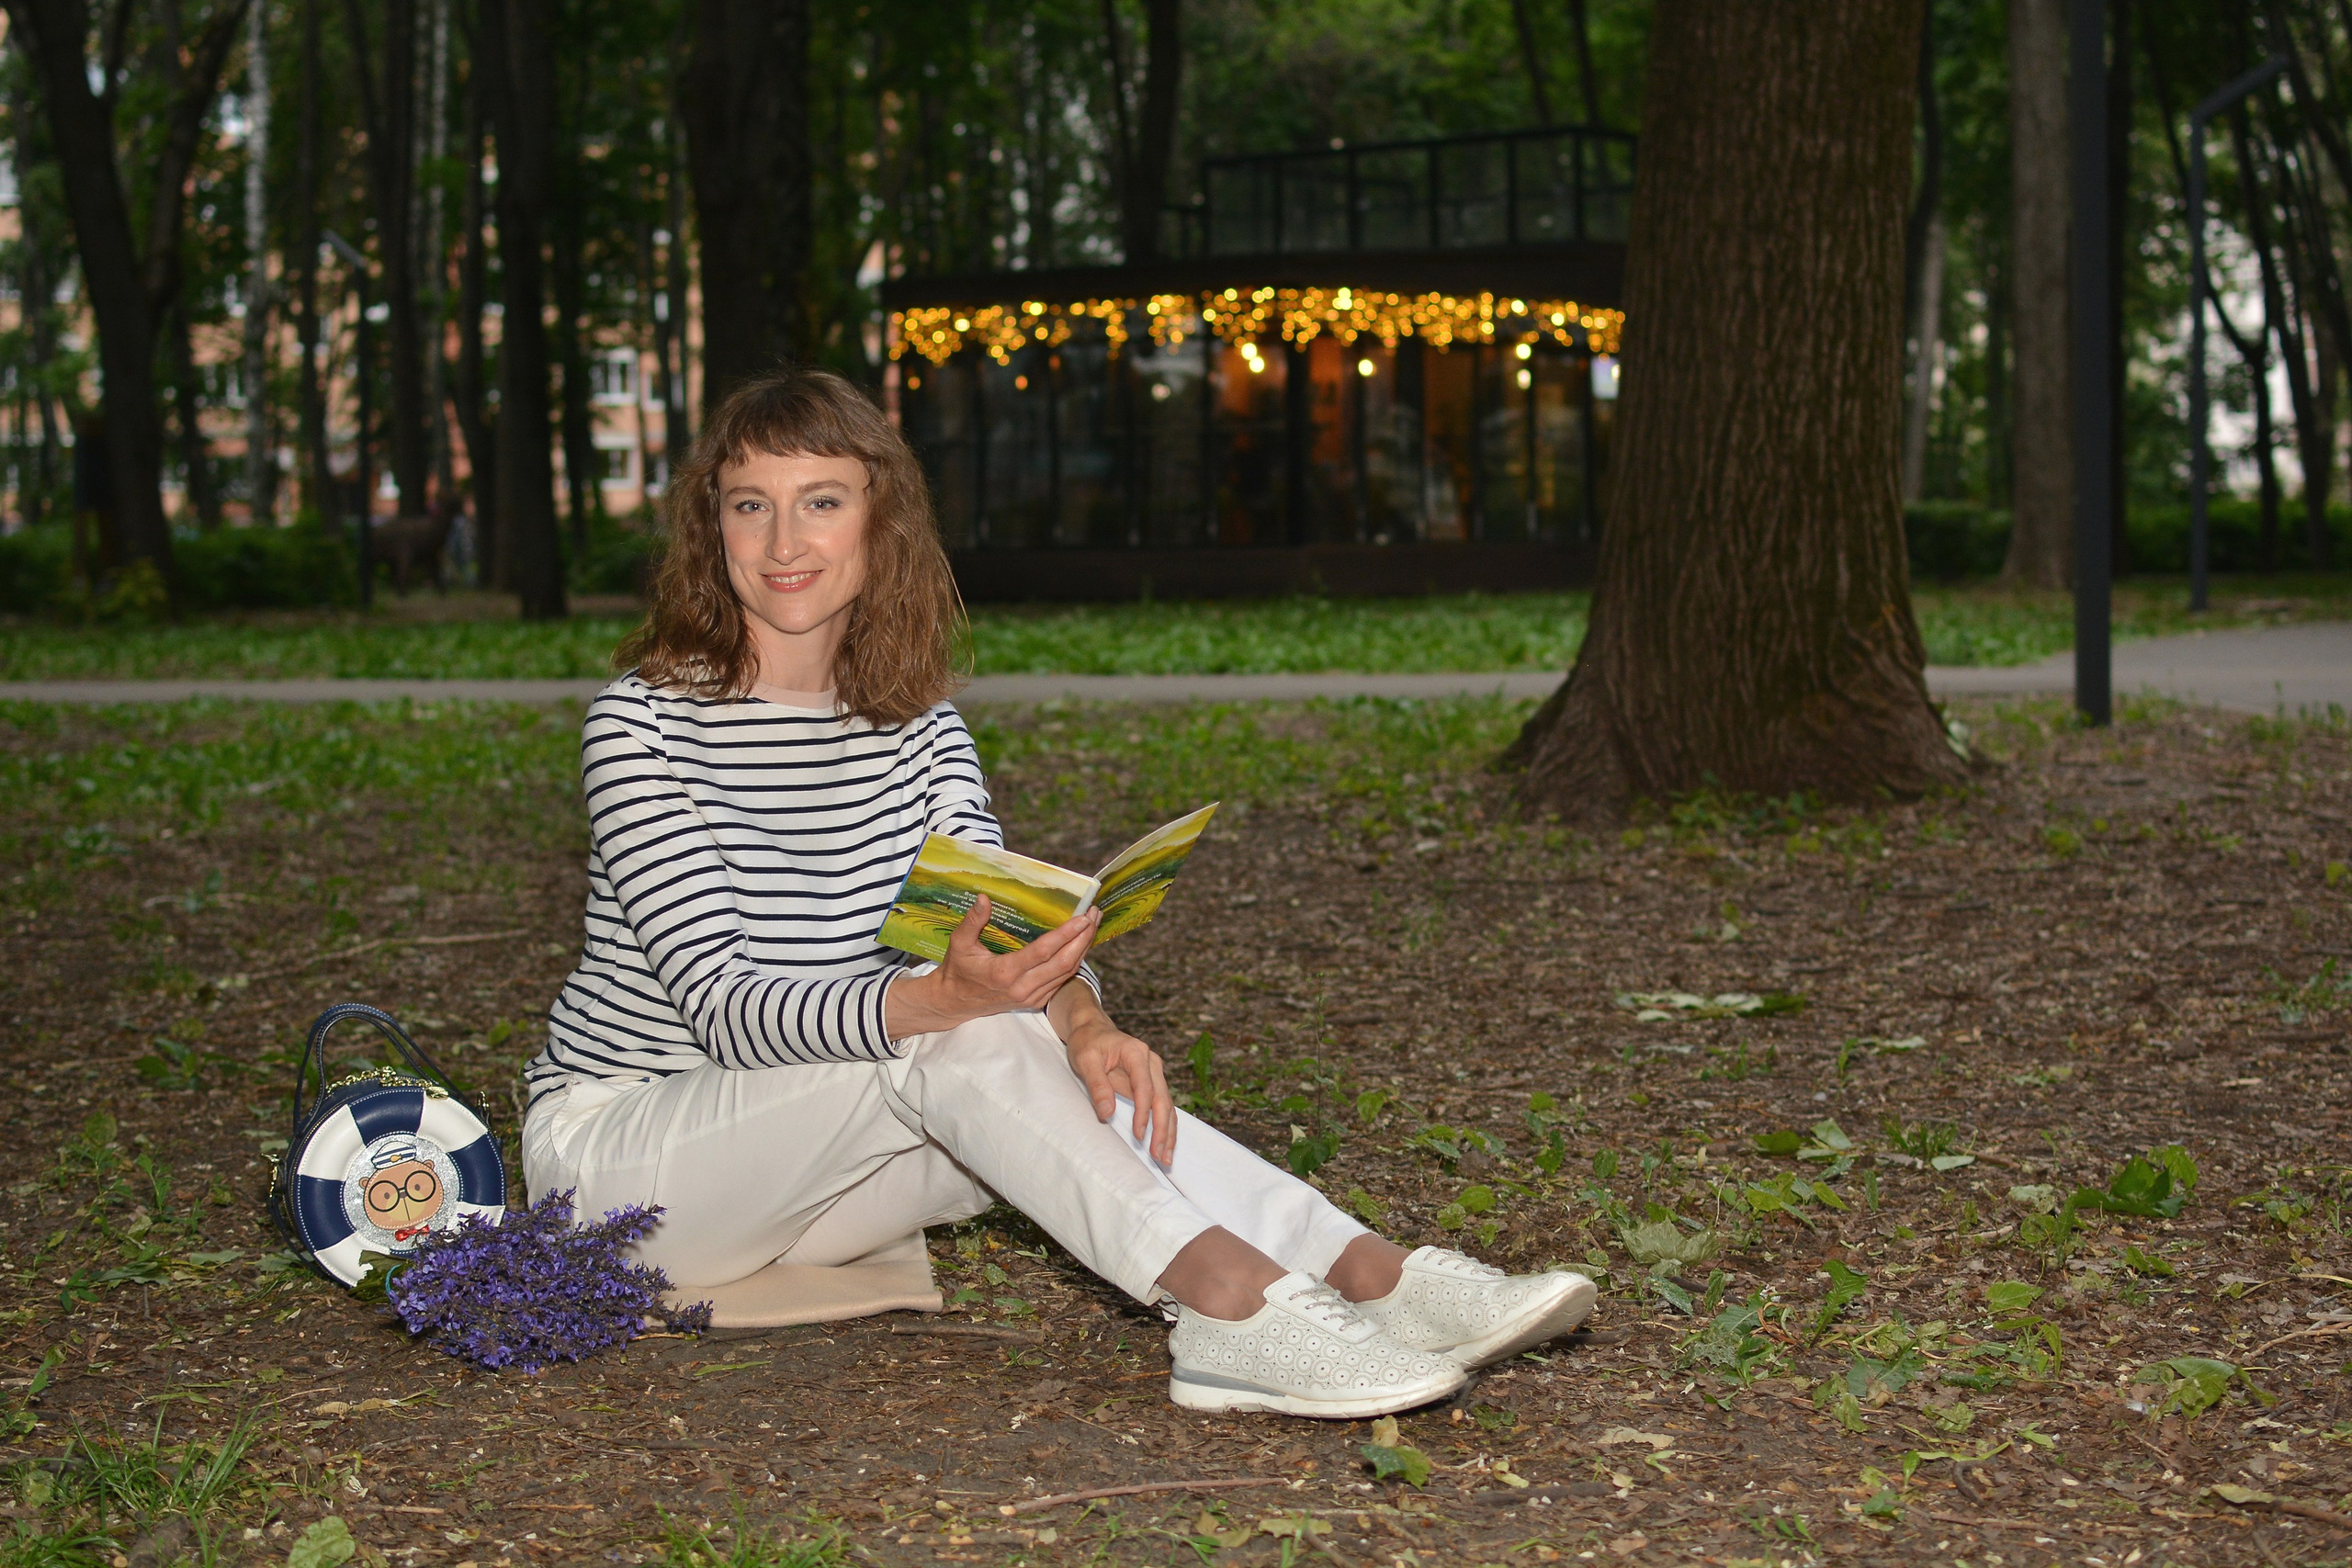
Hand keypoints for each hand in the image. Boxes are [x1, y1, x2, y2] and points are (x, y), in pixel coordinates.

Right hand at [886, 896, 1098, 1038]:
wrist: (954, 1003)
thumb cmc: (957, 970)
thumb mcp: (959, 943)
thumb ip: (972, 921)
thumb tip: (983, 898)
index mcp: (1004, 973)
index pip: (1043, 952)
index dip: (1065, 935)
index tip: (1082, 918)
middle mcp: (1022, 988)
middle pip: (1064, 963)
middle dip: (1083, 938)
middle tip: (1094, 915)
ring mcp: (1031, 998)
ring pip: (1067, 973)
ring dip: (1083, 949)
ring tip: (1093, 924)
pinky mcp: (1036, 1002)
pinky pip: (1062, 980)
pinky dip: (1075, 961)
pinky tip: (1081, 944)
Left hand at [1065, 1018, 1176, 1165]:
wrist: (1093, 1029)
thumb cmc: (1087, 1042)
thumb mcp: (1085, 1060)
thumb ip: (1097, 1085)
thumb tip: (1107, 1114)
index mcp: (1136, 1053)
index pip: (1145, 1087)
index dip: (1143, 1113)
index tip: (1138, 1135)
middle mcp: (1151, 1062)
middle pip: (1162, 1099)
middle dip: (1162, 1129)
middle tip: (1159, 1156)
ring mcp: (1154, 1073)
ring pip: (1167, 1105)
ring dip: (1168, 1132)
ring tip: (1166, 1158)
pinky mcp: (1151, 1082)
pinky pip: (1161, 1106)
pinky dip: (1164, 1126)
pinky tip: (1165, 1144)